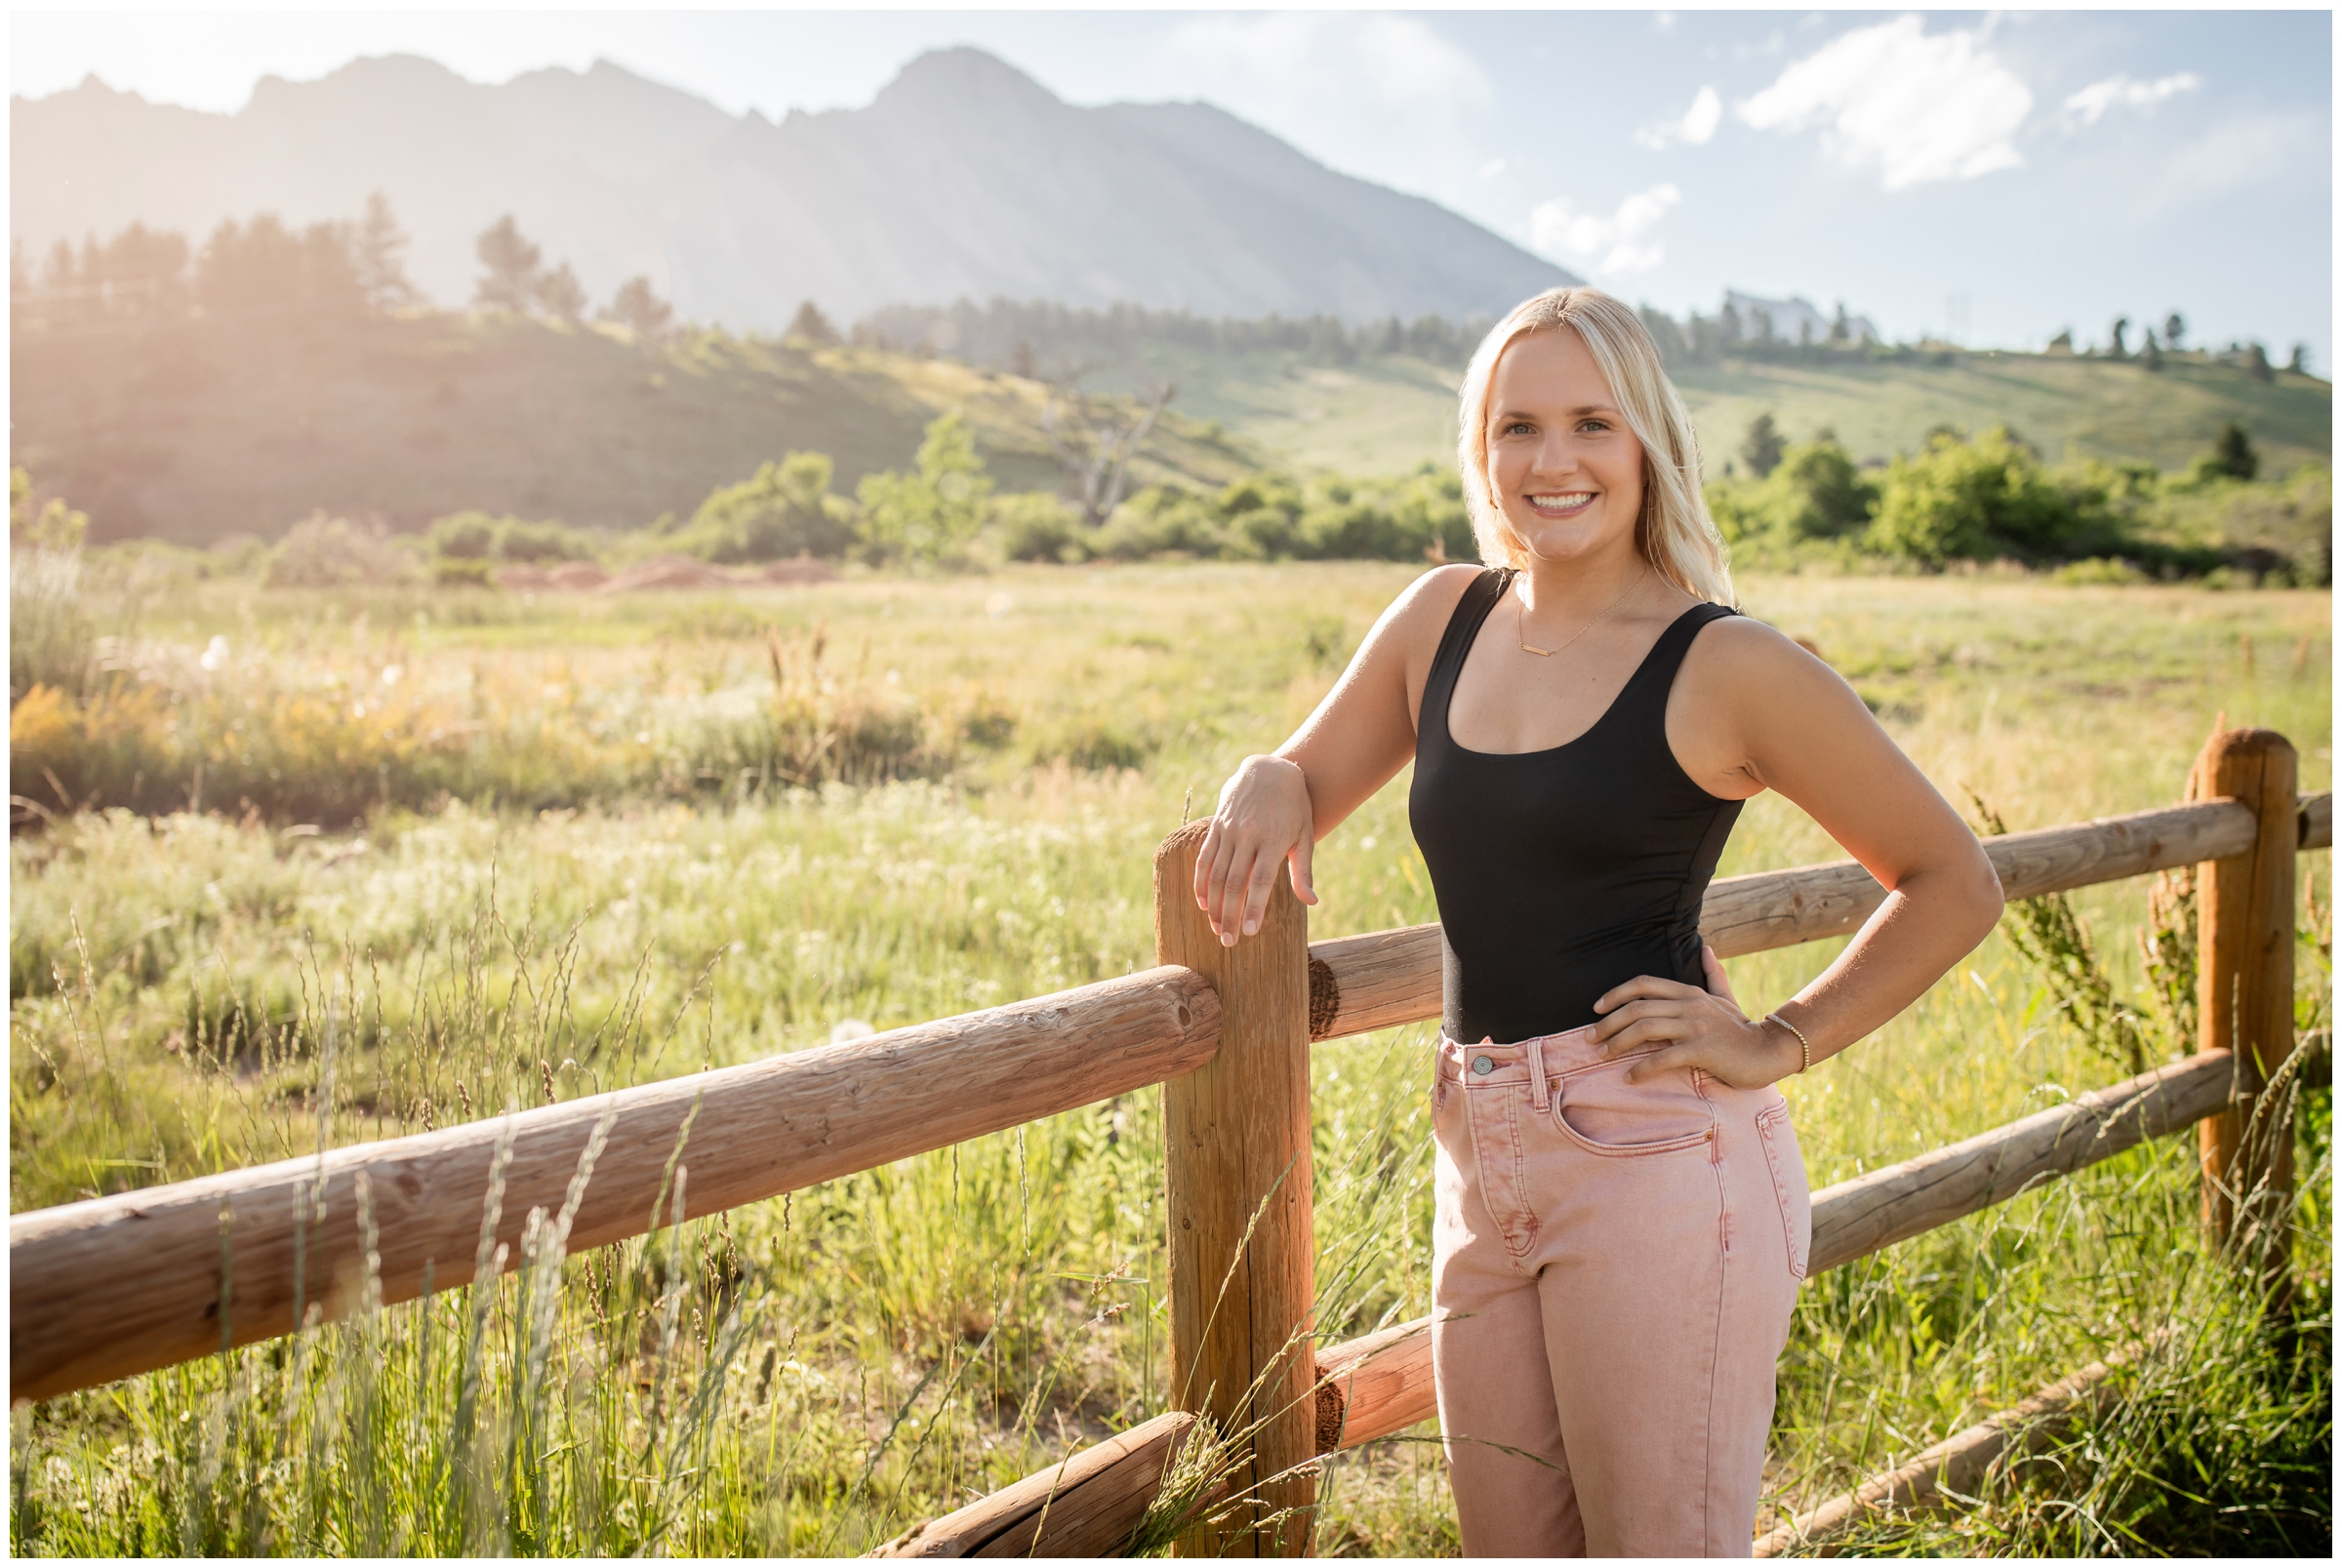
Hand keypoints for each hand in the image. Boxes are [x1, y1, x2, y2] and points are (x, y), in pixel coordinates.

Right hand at [1193, 754, 1316, 945]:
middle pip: (1235, 883)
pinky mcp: (1217, 826)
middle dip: (1229, 915)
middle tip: (1228, 941)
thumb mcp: (1305, 835)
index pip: (1261, 881)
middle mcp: (1249, 835)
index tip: (1248, 932)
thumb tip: (1311, 902)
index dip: (1253, 908)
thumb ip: (1303, 871)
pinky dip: (1201, 882)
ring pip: (1216, 874)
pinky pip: (1205, 858)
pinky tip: (1203, 903)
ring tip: (1216, 928)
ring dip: (1214, 904)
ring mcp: (1230, 830)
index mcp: (1274, 839)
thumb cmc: (1294, 807)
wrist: (1270, 769)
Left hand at [1589, 946, 1799, 1088]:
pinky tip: (1630, 1077)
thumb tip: (1707, 949)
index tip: (1595, 1008)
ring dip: (1617, 1043)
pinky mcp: (1702, 1049)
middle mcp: (1689, 1004)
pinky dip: (1642, 1069)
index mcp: (1689, 991)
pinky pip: (1663, 1058)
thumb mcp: (1725, 998)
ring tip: (1602, 1056)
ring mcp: (1696, 1026)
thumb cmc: (1741, 1029)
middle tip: (1590, 1038)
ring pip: (1645, 1029)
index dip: (1615, 993)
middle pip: (1637, 1007)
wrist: (1768, 1052)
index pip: (1643, 984)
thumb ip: (1713, 975)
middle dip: (1608, 1023)